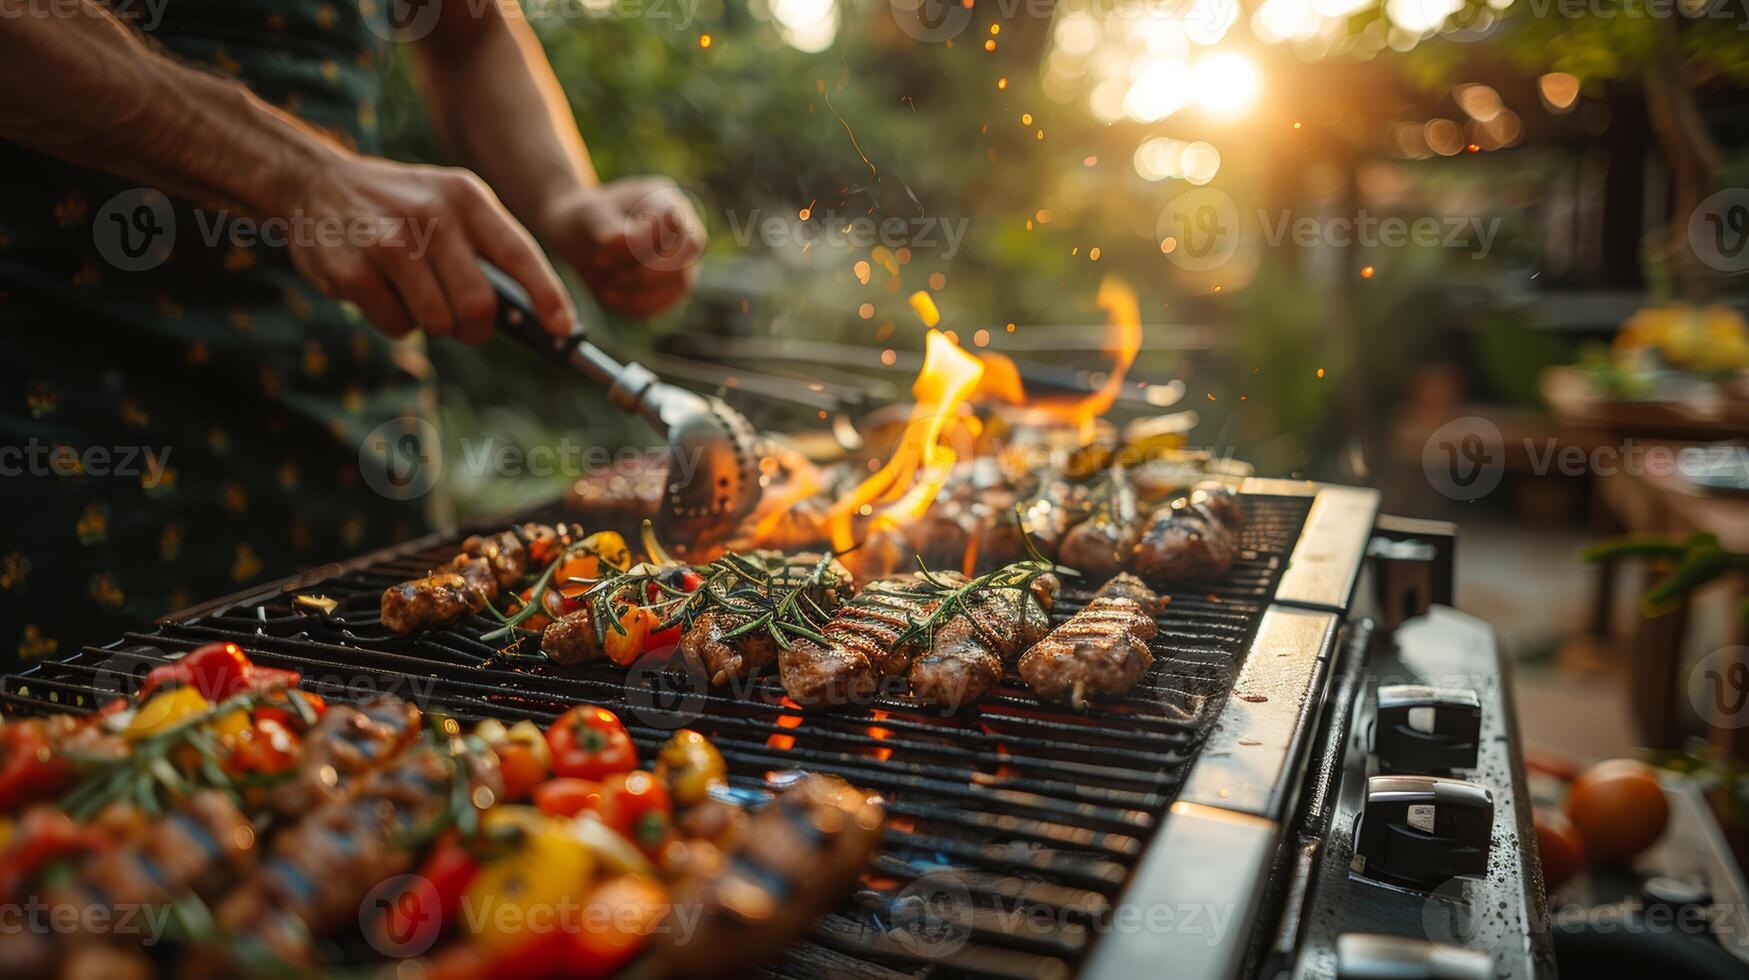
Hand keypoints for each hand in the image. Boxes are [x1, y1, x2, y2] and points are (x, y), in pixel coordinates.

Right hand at [280, 151, 575, 343]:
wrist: (316, 184)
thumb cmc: (402, 207)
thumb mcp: (450, 203)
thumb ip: (488, 248)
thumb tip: (533, 315)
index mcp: (466, 196)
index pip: (519, 253)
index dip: (547, 296)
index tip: (564, 329)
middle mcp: (431, 215)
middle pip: (479, 305)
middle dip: (474, 328)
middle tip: (462, 324)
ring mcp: (389, 242)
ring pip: (437, 322)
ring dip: (429, 322)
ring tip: (410, 291)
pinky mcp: (354, 270)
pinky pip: (397, 325)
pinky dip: (393, 321)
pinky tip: (378, 288)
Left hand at [540, 177, 706, 317]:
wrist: (581, 238)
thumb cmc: (587, 219)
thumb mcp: (589, 215)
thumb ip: (608, 227)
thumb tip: (627, 242)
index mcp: (665, 200)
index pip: (673, 221)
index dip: (642, 240)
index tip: (605, 247)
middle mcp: (683, 229)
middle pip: (691, 250)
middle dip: (650, 270)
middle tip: (615, 276)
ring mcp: (683, 260)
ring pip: (682, 283)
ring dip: (641, 290)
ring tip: (609, 284)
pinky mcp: (671, 288)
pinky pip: (666, 303)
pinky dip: (637, 304)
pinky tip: (611, 295)